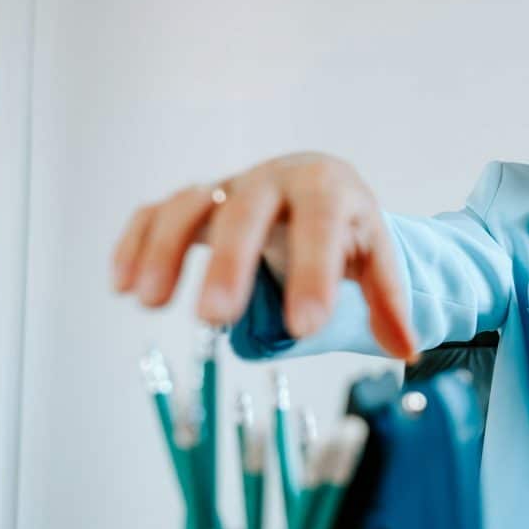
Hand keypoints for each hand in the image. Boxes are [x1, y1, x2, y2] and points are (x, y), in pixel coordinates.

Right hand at [109, 153, 418, 359]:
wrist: (319, 189)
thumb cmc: (347, 229)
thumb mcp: (376, 259)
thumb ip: (390, 303)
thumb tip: (407, 350)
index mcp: (329, 189)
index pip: (321, 223)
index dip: (312, 270)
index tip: (304, 325)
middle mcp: (275, 179)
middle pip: (247, 208)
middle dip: (230, 261)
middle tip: (216, 318)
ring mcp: (230, 187)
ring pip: (191, 202)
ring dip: (165, 249)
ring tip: (148, 302)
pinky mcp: (197, 203)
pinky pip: (157, 211)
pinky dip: (136, 241)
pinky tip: (121, 285)